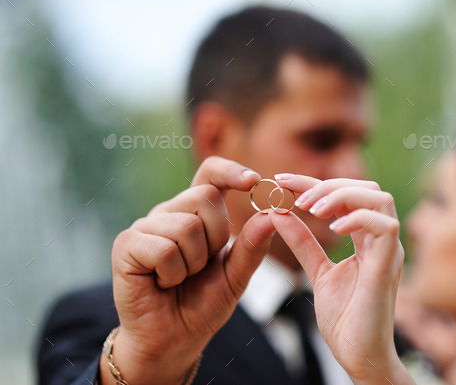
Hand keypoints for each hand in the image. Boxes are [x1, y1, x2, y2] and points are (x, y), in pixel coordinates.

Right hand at [104, 156, 275, 384]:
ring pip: (186, 226)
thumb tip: (273, 215)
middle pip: (204, 196)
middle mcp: (169, 212)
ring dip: (193, 263)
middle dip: (216, 237)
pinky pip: (163, 249)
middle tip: (201, 265)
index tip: (253, 180)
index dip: (230, 171)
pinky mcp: (126, 245)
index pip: (210, 173)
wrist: (173, 340)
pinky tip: (162, 283)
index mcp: (195, 214)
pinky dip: (172, 274)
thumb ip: (253, 247)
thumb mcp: (235, 276)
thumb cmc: (202, 305)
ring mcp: (145, 227)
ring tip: (180, 277)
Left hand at [270, 174, 414, 384]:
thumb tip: (278, 213)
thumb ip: (302, 243)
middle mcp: (382, 240)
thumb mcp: (317, 272)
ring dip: (342, 195)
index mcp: (367, 239)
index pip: (346, 195)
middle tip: (298, 197)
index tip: (281, 180)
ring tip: (312, 208)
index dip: (314, 182)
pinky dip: (357, 219)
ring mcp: (388, 251)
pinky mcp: (387, 267)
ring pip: (379, 199)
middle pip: (368, 188)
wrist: (359, 356)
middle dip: (329, 184)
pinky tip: (332, 228)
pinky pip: (384, 228)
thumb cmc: (345, 318)